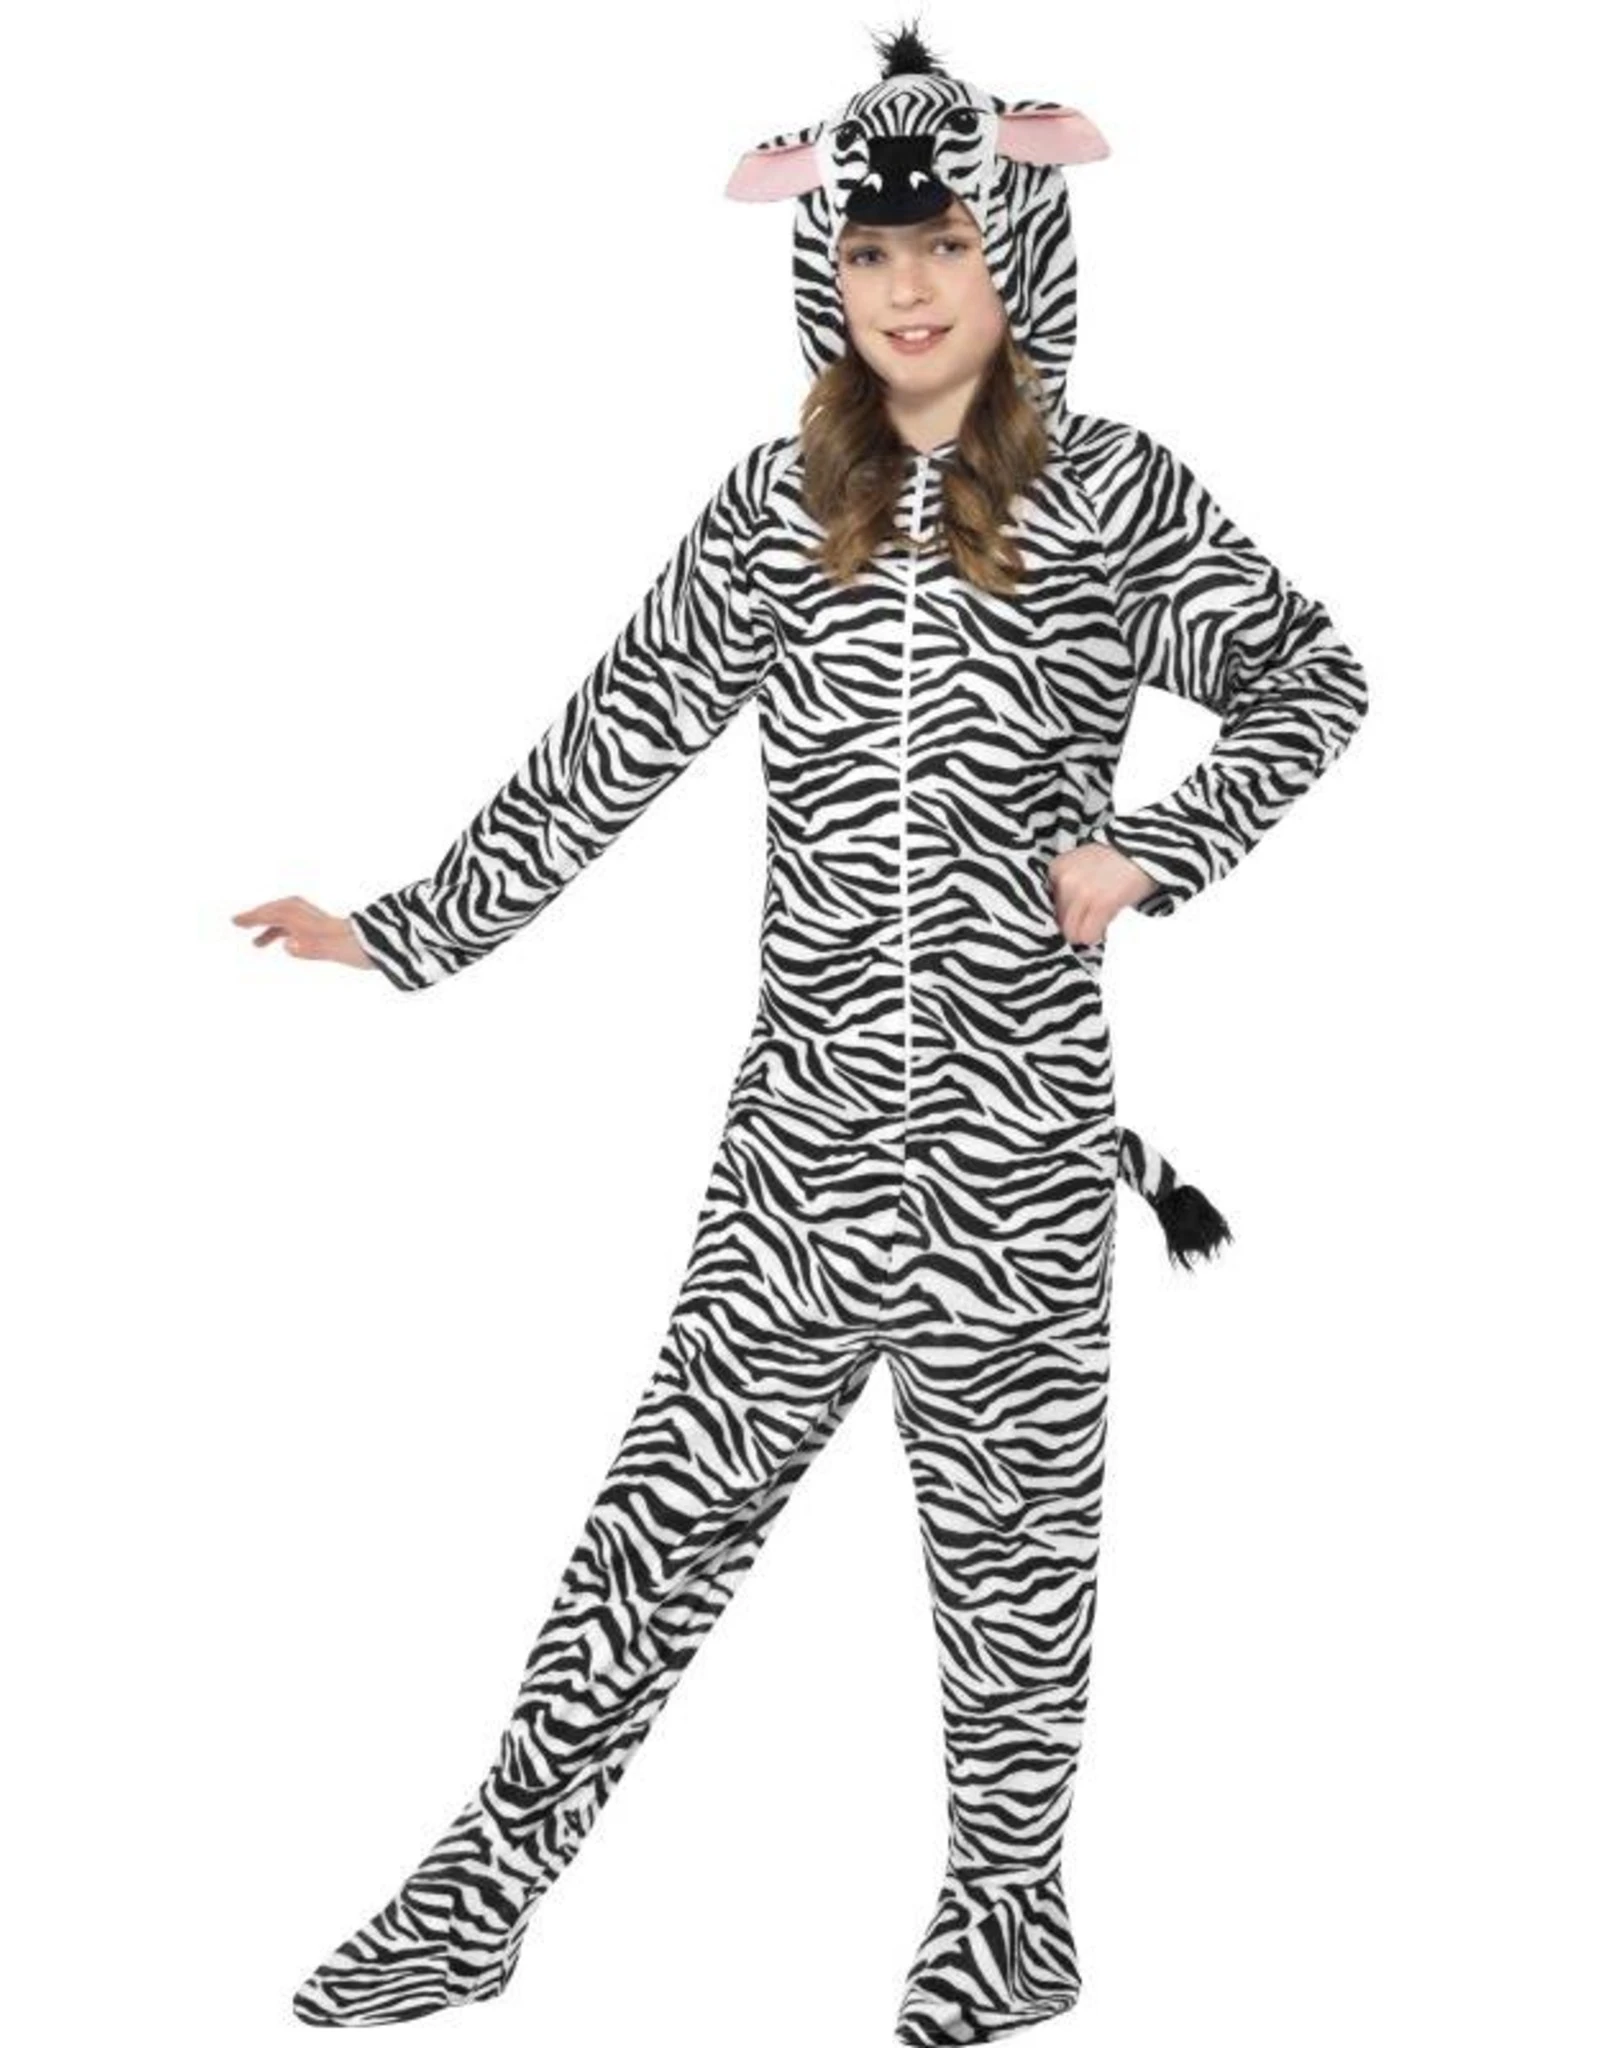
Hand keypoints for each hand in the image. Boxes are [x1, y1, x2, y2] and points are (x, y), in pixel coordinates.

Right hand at [232, 896, 374, 969]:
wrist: (376, 946)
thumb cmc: (353, 948)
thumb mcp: (327, 949)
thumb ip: (307, 948)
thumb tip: (288, 945)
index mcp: (306, 918)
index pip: (273, 914)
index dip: (253, 917)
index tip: (235, 921)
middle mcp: (309, 916)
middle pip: (277, 911)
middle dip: (258, 916)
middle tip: (238, 922)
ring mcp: (317, 923)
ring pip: (287, 920)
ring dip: (270, 928)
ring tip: (256, 946)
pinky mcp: (325, 930)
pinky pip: (299, 927)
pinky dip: (286, 932)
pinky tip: (284, 945)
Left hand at [1047, 842, 1157, 945]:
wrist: (1143, 846)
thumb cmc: (1115, 858)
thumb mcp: (1081, 865)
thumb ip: (1068, 886)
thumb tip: (1063, 919)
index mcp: (1057, 869)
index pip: (1048, 907)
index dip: (1065, 914)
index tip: (1079, 914)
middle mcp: (1065, 880)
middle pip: (1059, 922)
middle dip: (1076, 925)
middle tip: (1093, 918)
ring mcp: (1082, 892)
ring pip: (1072, 933)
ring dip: (1086, 932)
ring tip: (1101, 920)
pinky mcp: (1101, 903)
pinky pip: (1088, 935)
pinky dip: (1098, 936)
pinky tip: (1106, 925)